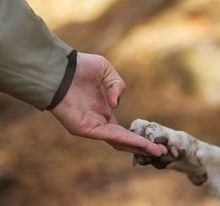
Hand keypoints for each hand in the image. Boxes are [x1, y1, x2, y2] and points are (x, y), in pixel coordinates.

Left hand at [50, 52, 166, 155]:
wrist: (59, 68)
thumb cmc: (78, 67)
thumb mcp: (106, 70)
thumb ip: (117, 85)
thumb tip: (115, 105)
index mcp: (100, 109)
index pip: (121, 129)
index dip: (137, 135)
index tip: (153, 139)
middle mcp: (97, 121)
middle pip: (122, 140)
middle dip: (142, 146)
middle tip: (160, 152)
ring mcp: (91, 127)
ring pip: (119, 141)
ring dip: (139, 147)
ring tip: (157, 151)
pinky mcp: (85, 129)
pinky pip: (111, 137)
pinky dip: (128, 140)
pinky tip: (142, 144)